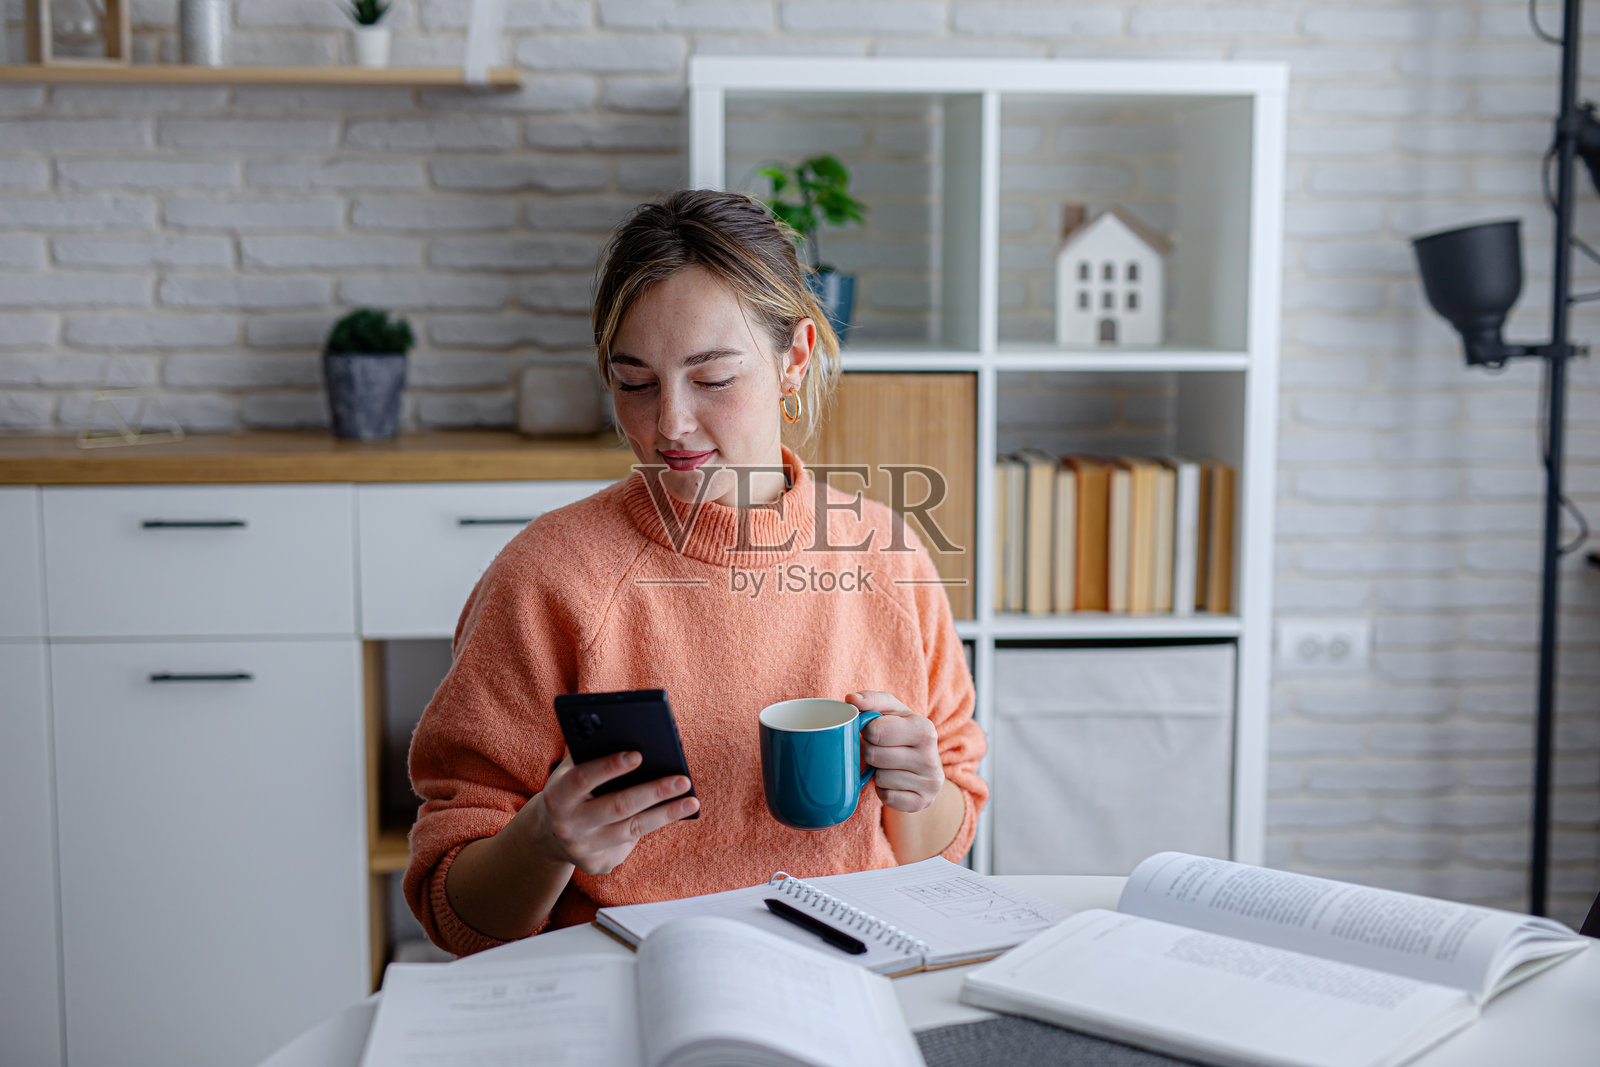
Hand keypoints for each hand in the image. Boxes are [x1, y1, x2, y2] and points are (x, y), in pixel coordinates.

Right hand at [517, 751, 697, 875]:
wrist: (547, 834)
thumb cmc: (571, 790)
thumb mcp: (570, 773)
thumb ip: (593, 758)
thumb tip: (639, 743)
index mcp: (557, 797)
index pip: (584, 778)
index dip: (610, 766)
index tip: (639, 754)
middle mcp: (567, 826)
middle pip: (617, 807)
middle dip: (653, 792)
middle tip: (683, 780)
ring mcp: (582, 849)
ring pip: (631, 830)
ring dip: (666, 814)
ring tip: (691, 801)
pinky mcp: (596, 865)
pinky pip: (630, 844)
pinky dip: (652, 826)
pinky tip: (672, 815)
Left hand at [847, 690, 943, 813]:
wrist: (925, 765)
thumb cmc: (901, 733)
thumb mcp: (891, 712)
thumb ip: (871, 701)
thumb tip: (851, 699)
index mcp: (924, 728)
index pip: (875, 731)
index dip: (867, 732)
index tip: (873, 732)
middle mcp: (931, 756)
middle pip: (874, 756)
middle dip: (870, 753)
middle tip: (879, 750)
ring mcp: (930, 782)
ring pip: (880, 779)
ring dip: (877, 773)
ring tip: (888, 766)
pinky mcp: (923, 801)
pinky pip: (887, 797)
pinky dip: (884, 791)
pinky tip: (894, 782)